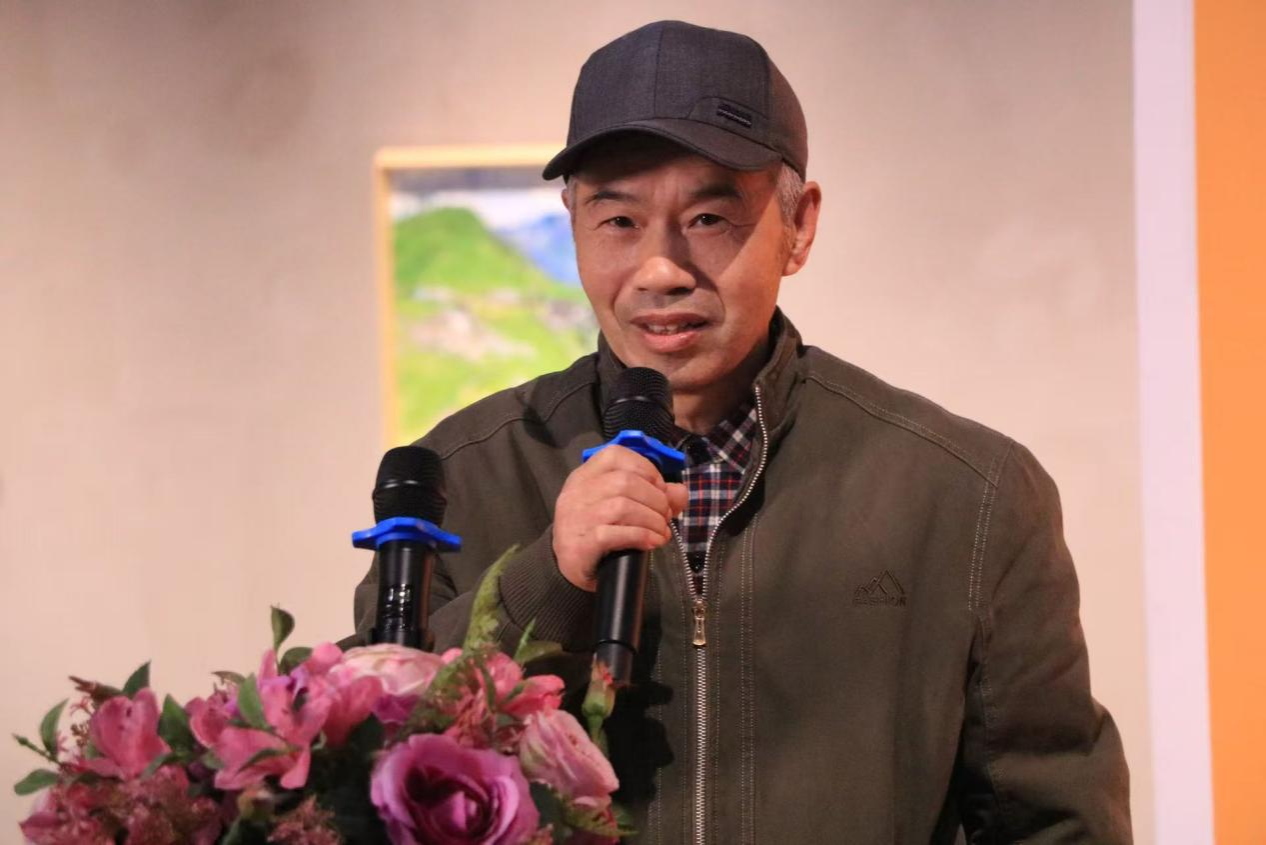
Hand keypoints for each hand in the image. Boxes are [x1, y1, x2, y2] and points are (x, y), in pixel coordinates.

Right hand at [552, 445, 688, 591]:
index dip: (646, 469)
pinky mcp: (582, 543)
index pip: (615, 455)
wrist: (568, 567)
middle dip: (655, 499)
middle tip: (665, 517)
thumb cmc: (597, 530)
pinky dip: (642, 536)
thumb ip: (653, 495)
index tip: (660, 489)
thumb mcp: (621, 506)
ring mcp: (577, 517)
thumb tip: (680, 493)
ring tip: (661, 532)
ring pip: (622, 506)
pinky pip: (616, 534)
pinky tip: (652, 542)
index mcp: (585, 475)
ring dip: (652, 520)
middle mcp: (578, 492)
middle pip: (625, 482)